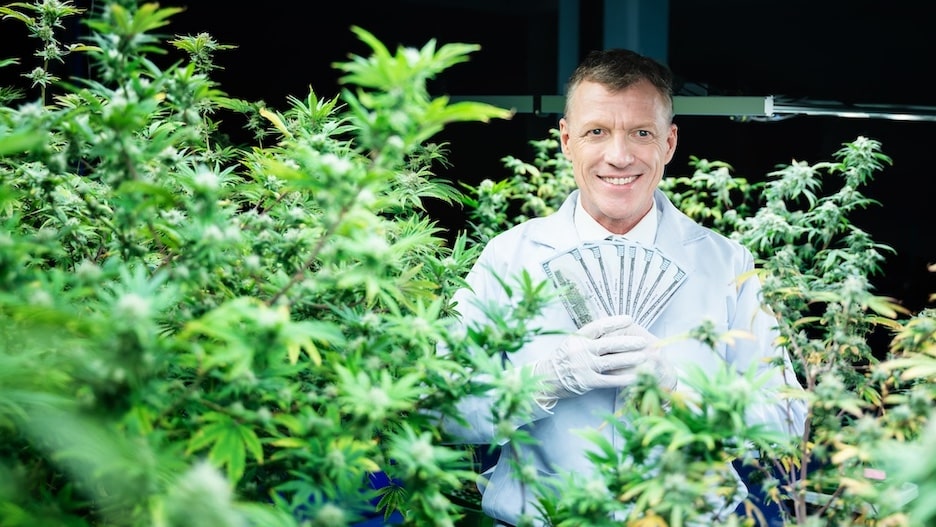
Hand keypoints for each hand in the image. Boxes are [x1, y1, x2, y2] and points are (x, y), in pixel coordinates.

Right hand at [533, 315, 675, 406]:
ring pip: (611, 362)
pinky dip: (622, 379)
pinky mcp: (586, 382)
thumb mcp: (571, 343)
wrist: (545, 378)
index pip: (599, 326)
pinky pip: (608, 380)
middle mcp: (580, 350)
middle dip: (628, 342)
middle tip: (643, 341)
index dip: (615, 322)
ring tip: (643, 357)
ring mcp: (583, 366)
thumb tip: (611, 328)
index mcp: (577, 338)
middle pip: (609, 344)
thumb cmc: (562, 359)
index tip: (629, 319)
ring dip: (629, 359)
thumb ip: (589, 338)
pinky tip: (634, 377)